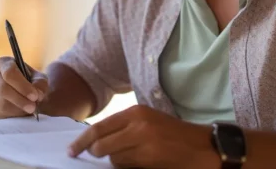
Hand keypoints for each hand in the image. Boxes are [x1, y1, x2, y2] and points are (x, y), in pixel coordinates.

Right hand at [0, 56, 49, 118]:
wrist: (24, 93)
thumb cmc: (31, 82)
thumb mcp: (39, 79)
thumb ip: (40, 84)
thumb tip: (38, 94)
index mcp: (3, 63)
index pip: (9, 73)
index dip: (22, 86)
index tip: (35, 96)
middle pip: (3, 89)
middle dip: (20, 100)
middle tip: (33, 107)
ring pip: (1, 103)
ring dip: (18, 109)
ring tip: (30, 110)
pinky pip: (0, 113)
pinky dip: (13, 115)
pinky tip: (22, 113)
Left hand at [68, 105, 220, 168]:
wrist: (204, 147)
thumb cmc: (175, 135)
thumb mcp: (148, 122)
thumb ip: (124, 128)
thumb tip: (97, 142)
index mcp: (135, 112)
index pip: (98, 128)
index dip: (81, 141)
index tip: (71, 150)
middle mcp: (137, 124)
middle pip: (100, 144)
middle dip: (96, 154)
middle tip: (96, 157)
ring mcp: (143, 141)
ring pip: (112, 158)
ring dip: (116, 162)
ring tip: (134, 157)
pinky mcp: (150, 158)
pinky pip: (125, 166)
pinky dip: (127, 167)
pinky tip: (141, 163)